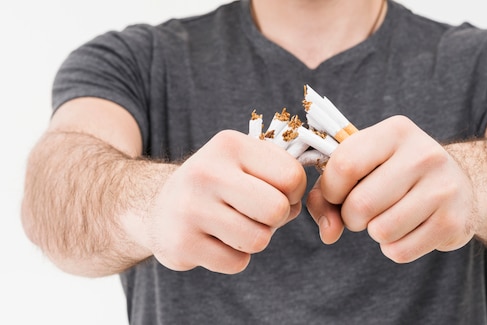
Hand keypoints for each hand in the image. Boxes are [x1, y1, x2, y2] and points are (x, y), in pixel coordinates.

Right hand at [143, 130, 306, 273]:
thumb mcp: (243, 161)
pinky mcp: (181, 243)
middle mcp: (207, 172)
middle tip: (256, 214)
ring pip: (259, 240)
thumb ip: (280, 171)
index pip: (292, 176)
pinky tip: (215, 241)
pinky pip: (236, 262)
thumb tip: (305, 200)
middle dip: (275, 219)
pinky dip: (234, 257)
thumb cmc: (217, 184)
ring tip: (233, 225)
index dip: (292, 193)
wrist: (157, 205)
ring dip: (255, 239)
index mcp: (230, 145)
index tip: (274, 193)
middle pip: (276, 210)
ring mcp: (190, 208)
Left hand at [307, 116, 476, 262]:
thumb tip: (329, 232)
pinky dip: (395, 248)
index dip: (331, 189)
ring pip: (380, 231)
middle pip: (361, 204)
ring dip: (375, 232)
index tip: (338, 193)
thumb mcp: (363, 167)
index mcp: (396, 131)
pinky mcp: (453, 222)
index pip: (345, 165)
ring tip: (388, 217)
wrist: (460, 185)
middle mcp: (424, 154)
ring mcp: (442, 188)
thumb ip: (328, 195)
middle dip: (351, 217)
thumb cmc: (396, 175)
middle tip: (364, 210)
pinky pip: (400, 251)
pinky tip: (407, 230)